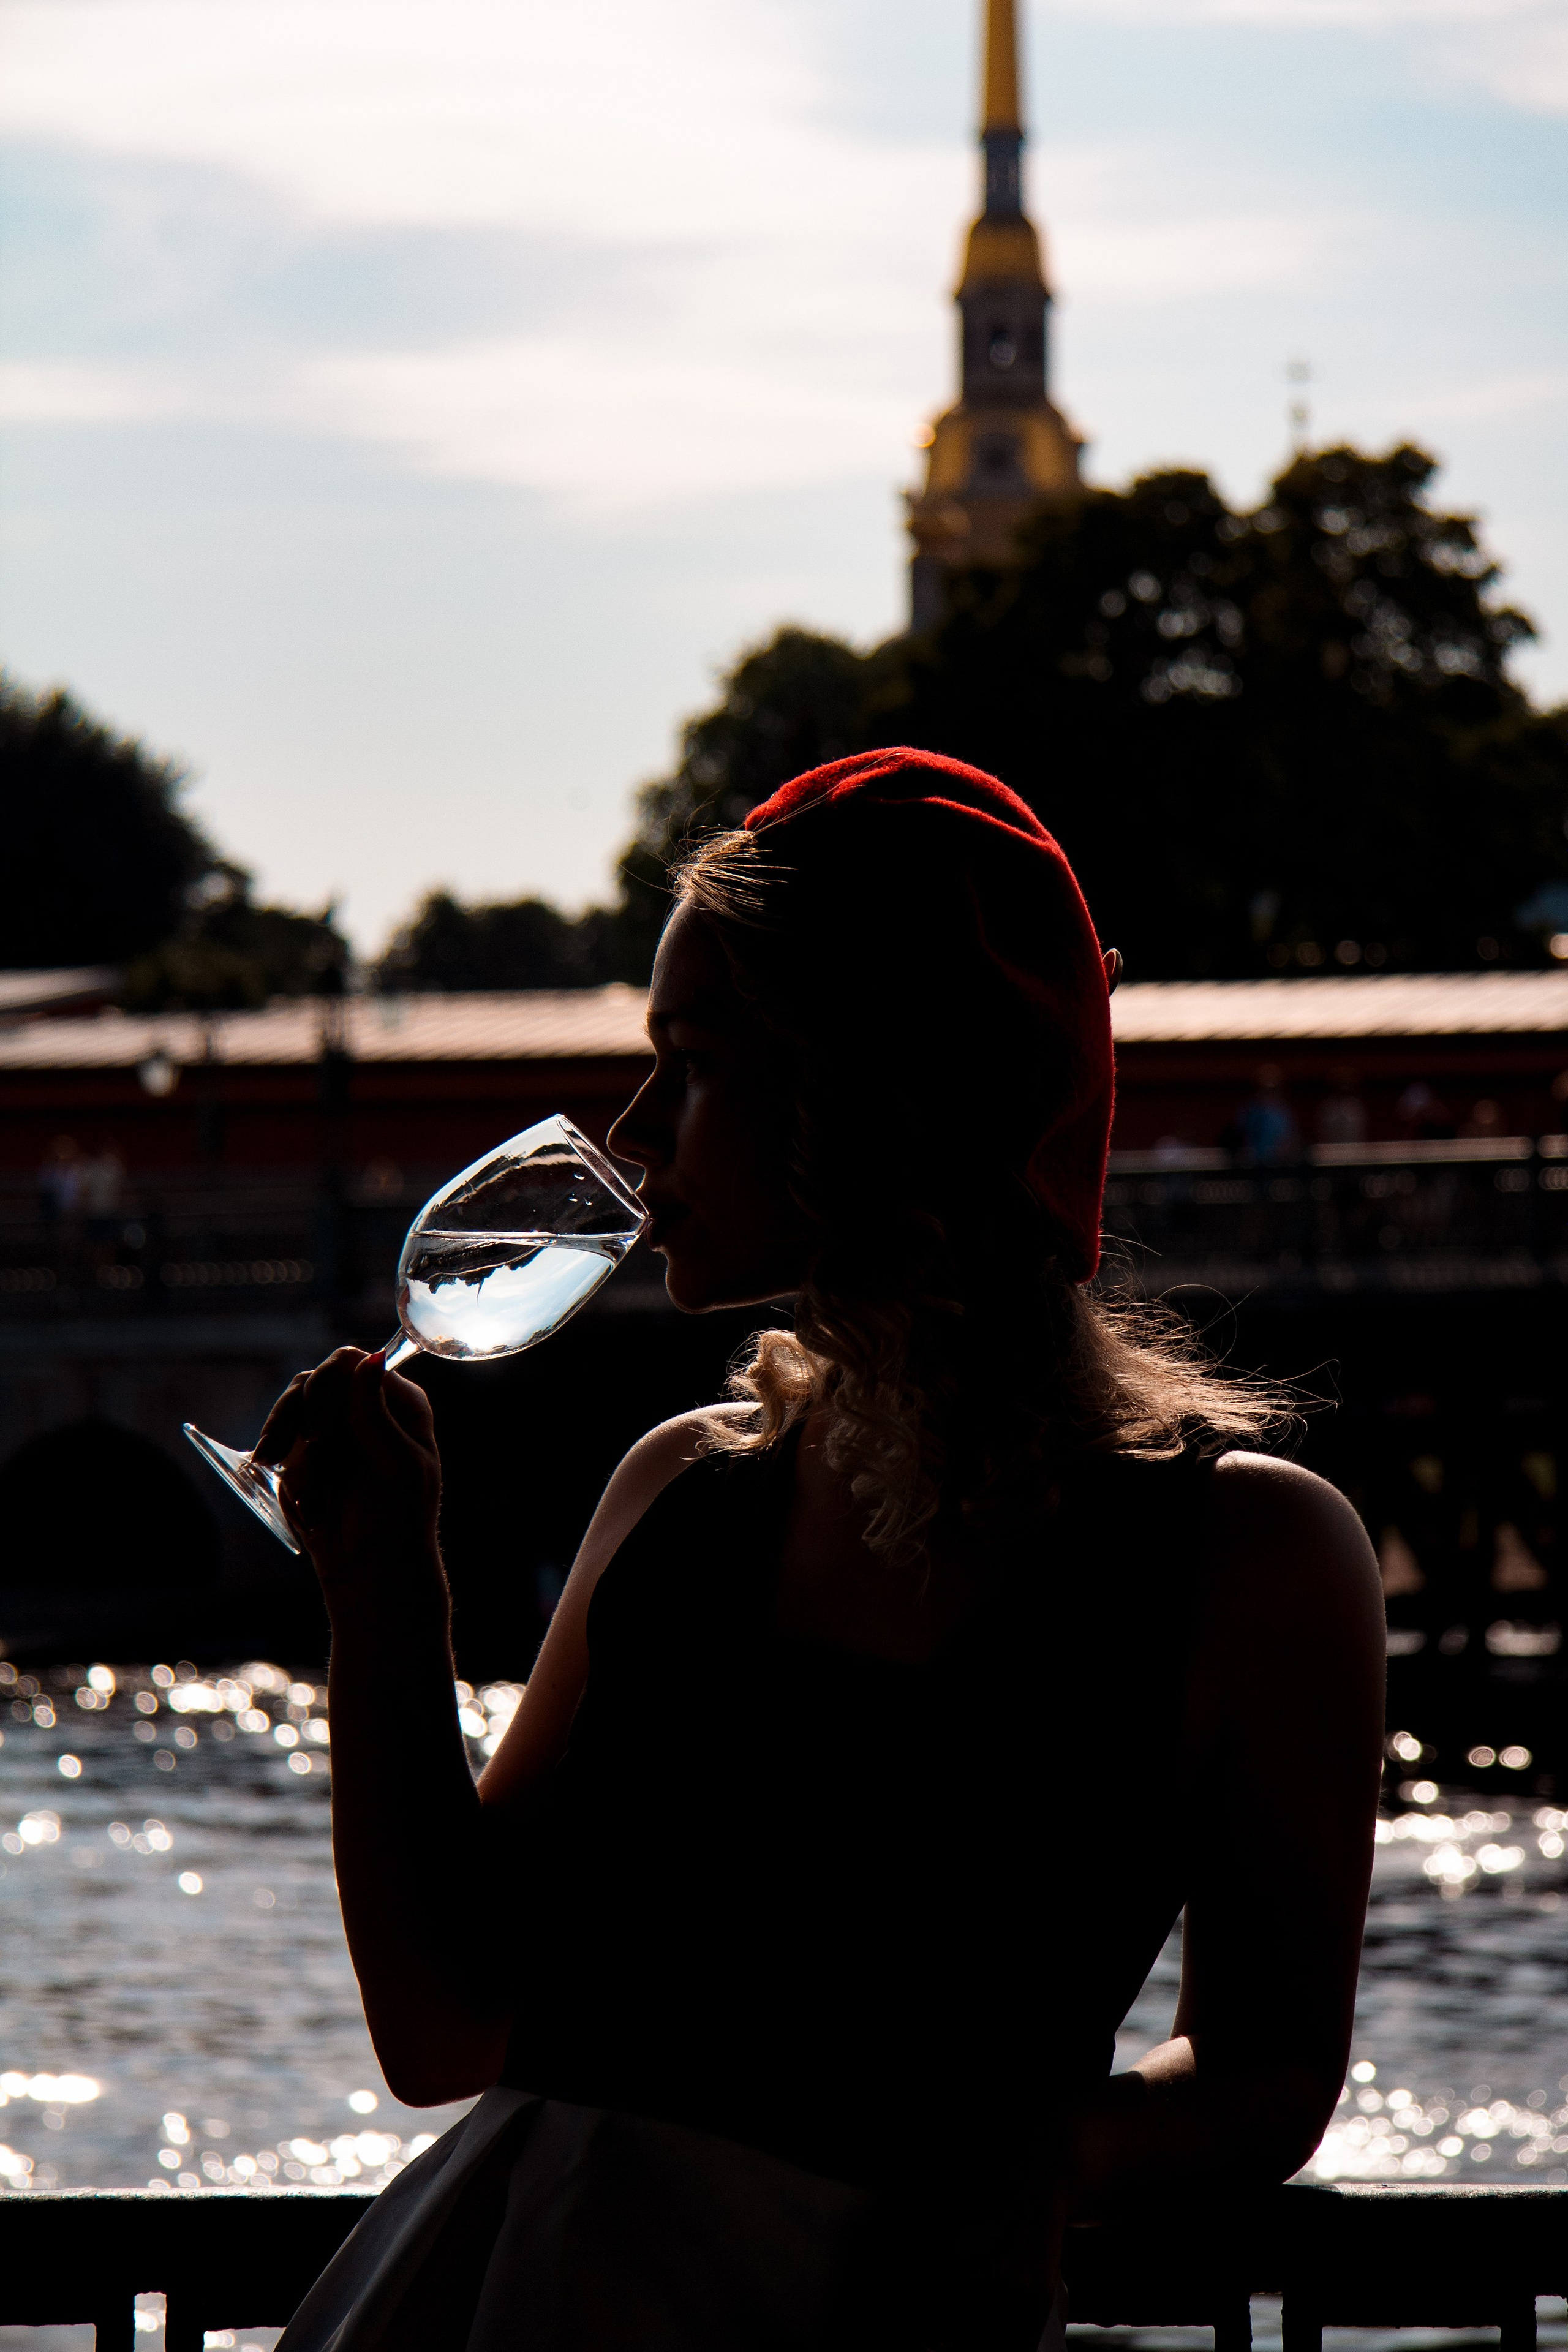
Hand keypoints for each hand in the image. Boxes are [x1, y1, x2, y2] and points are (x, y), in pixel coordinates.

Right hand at [253, 1348, 441, 1603]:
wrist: (369, 1568)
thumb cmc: (398, 1520)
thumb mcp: (396, 1467)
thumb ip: (375, 1415)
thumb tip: (367, 1358)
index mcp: (398, 1404)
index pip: (355, 1365)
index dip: (329, 1386)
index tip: (317, 1429)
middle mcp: (365, 1407)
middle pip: (317, 1379)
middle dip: (303, 1417)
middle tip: (295, 1452)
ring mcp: (333, 1426)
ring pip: (293, 1405)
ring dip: (285, 1436)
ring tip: (276, 1465)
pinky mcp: (305, 1449)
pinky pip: (280, 1434)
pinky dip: (276, 1451)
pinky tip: (272, 1468)